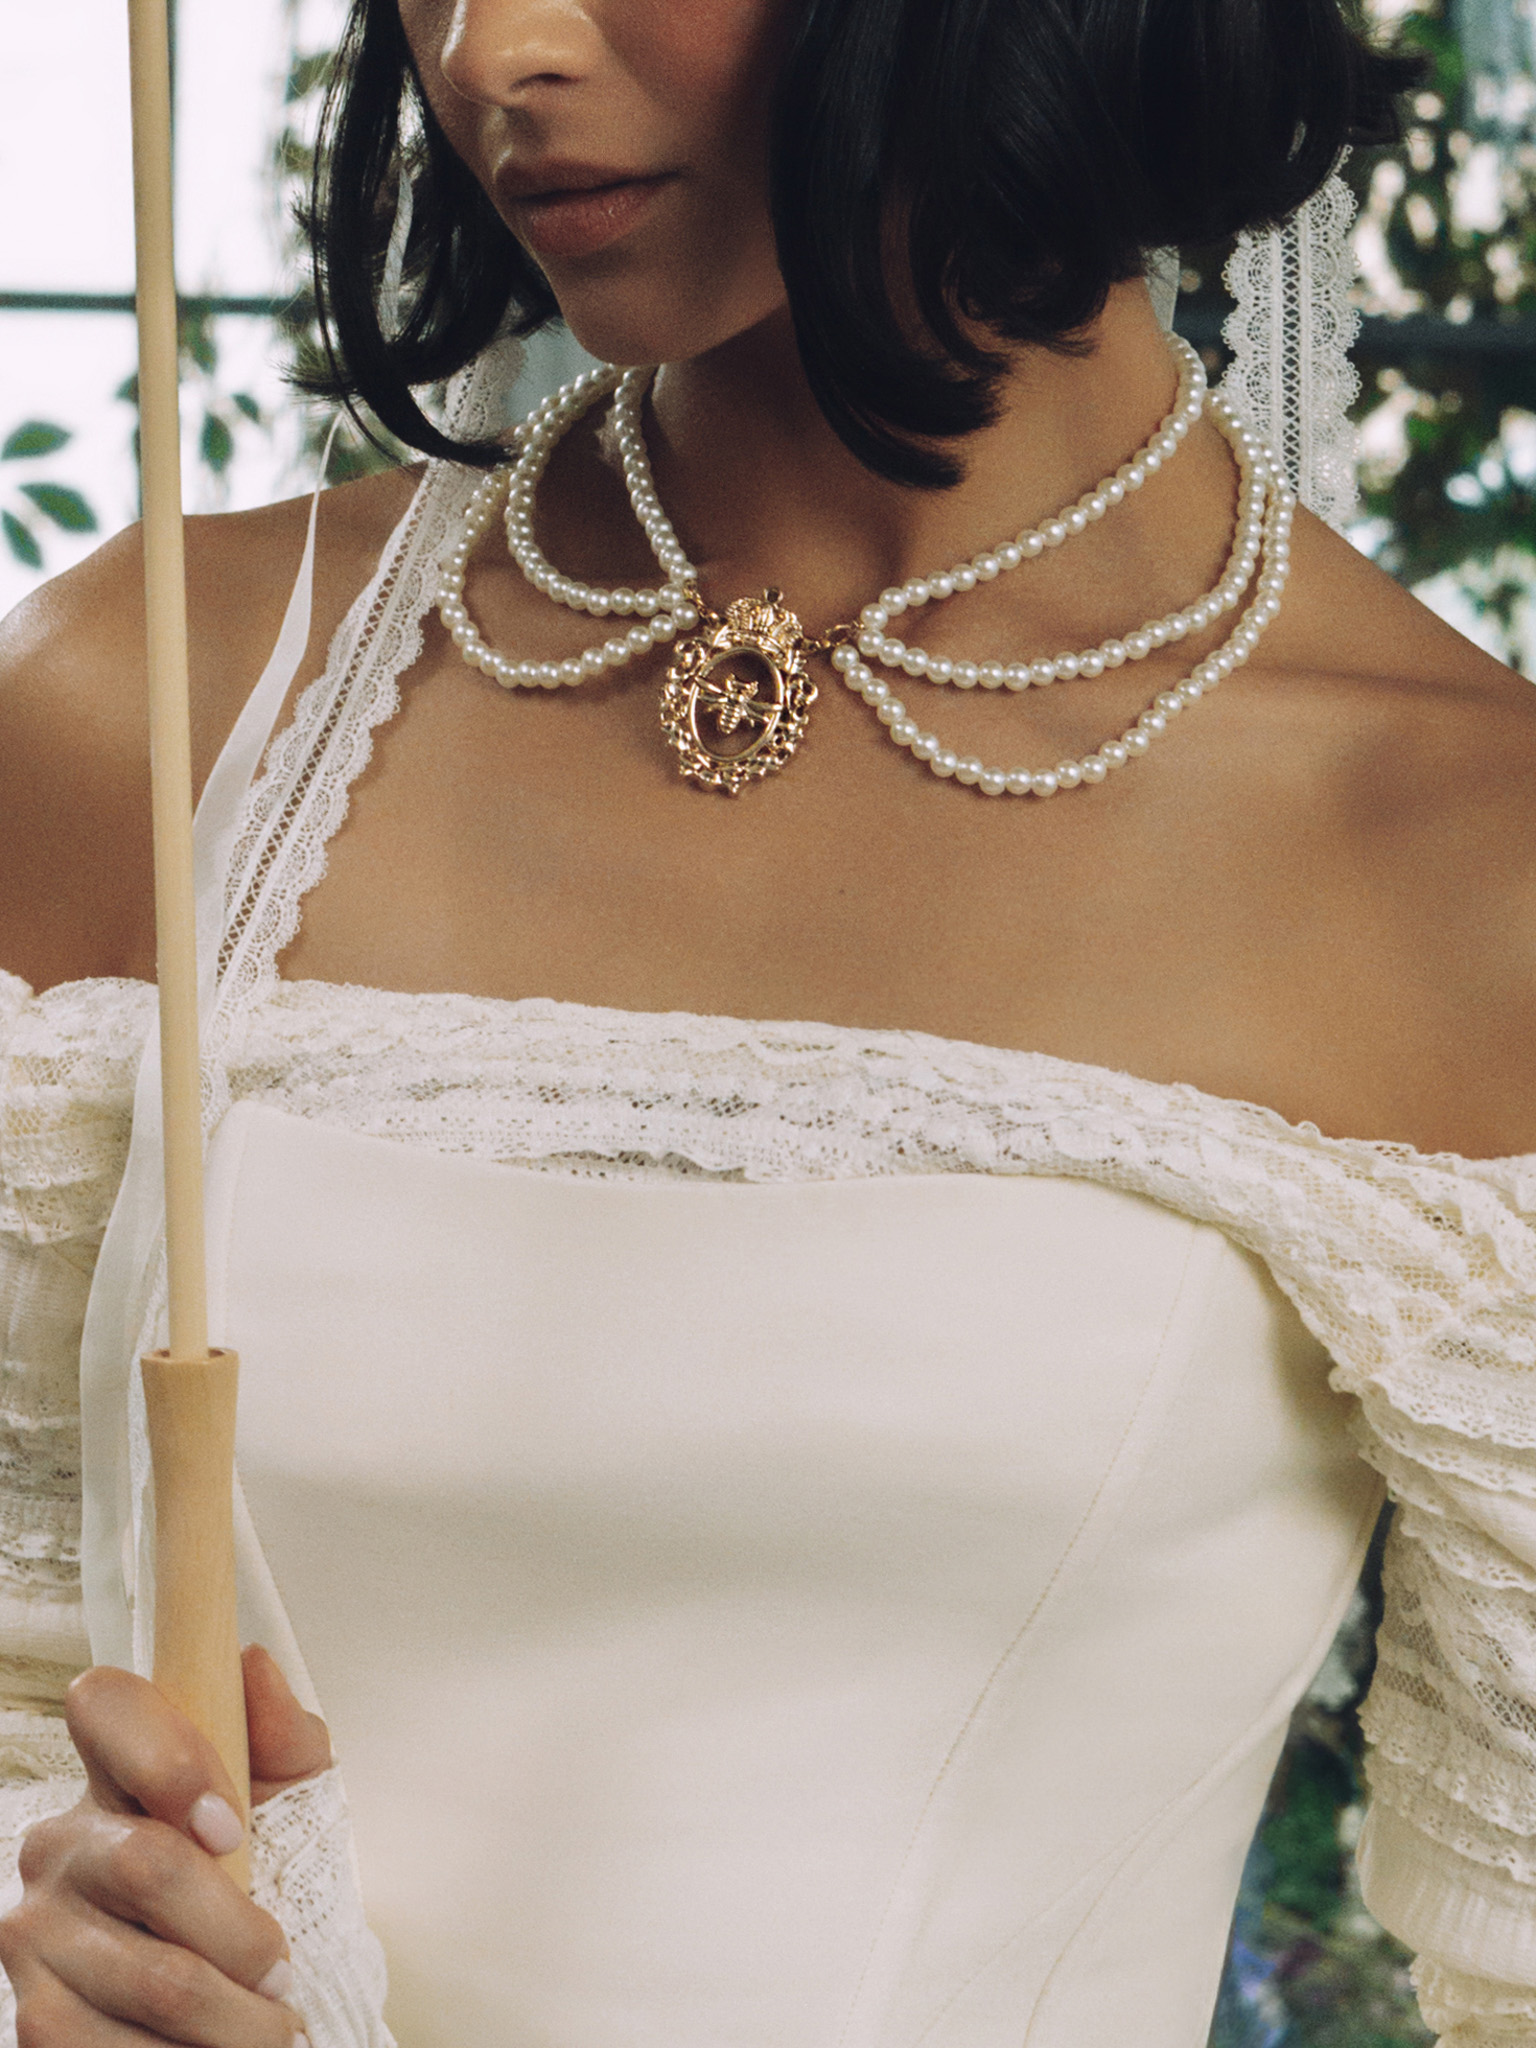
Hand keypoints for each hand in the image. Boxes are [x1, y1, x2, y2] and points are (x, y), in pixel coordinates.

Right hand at [0, 1646, 329, 2044]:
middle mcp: (58, 1846)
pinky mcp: (32, 2024)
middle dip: (240, 1930)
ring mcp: (33, 1938)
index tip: (235, 1829)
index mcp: (114, 1772)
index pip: (104, 1706)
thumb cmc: (265, 1874)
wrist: (240, 1996)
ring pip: (150, 1977)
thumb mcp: (291, 1797)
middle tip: (285, 1970)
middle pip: (148, 1864)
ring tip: (274, 2028)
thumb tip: (253, 1666)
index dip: (169, 1759)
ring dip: (234, 2019)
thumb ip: (282, 1734)